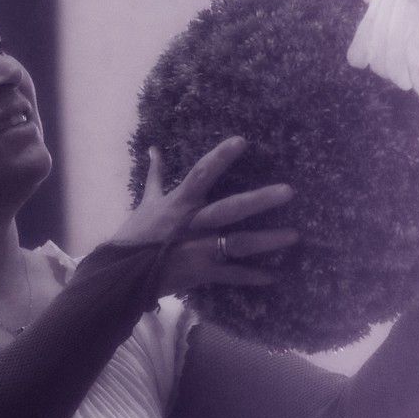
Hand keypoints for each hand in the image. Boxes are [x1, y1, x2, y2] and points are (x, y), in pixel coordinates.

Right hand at [111, 136, 297, 296]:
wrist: (124, 273)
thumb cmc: (137, 233)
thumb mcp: (147, 201)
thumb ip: (156, 174)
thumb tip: (153, 148)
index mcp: (181, 202)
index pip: (202, 173)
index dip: (221, 157)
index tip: (242, 141)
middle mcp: (195, 223)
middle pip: (231, 209)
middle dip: (260, 200)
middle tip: (288, 191)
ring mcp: (201, 249)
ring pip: (239, 243)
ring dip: (267, 240)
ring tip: (295, 236)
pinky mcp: (203, 272)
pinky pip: (232, 274)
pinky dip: (252, 276)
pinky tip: (275, 277)